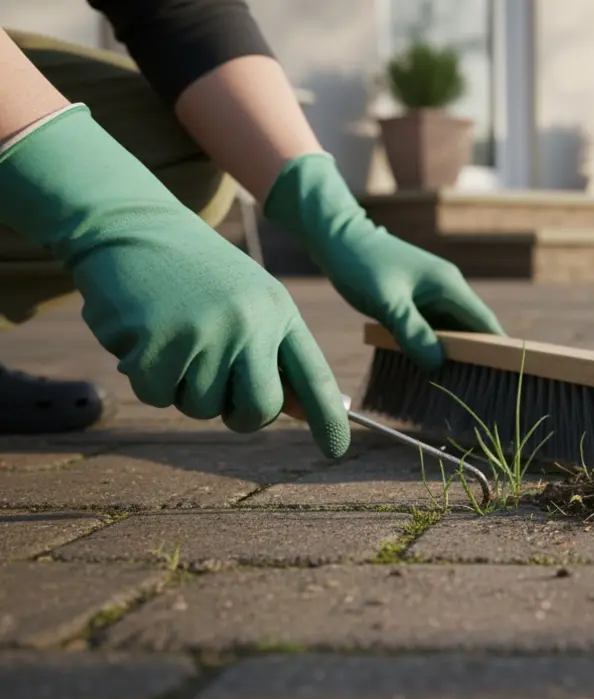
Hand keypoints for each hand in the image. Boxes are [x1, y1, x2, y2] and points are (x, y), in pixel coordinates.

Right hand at [0, 105, 350, 457]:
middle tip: (219, 391)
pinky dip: (146, 378)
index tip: (337, 450)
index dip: (329, 418)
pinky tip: (145, 338)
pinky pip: (157, 396)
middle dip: (239, 415)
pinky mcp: (158, 344)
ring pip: (201, 407)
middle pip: (259, 409)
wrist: (132, 227)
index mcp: (280, 313)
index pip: (314, 376)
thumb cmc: (196, 274)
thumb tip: (303, 411)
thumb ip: (275, 354)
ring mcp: (205, 333)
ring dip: (183, 387)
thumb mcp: (250, 303)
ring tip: (176, 338)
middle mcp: (250, 324)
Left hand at [263, 153, 504, 371]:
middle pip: (471, 330)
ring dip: (451, 354)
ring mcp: (432, 295)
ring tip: (451, 384)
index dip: (497, 350)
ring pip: (451, 331)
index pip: (484, 323)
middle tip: (473, 390)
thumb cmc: (361, 264)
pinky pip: (433, 328)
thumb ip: (412, 332)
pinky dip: (432, 346)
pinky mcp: (417, 300)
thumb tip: (437, 363)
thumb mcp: (387, 303)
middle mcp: (448, 290)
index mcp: (449, 286)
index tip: (505, 378)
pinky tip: (425, 365)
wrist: (337, 238)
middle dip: (474, 357)